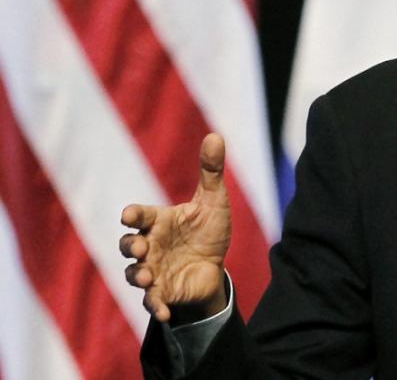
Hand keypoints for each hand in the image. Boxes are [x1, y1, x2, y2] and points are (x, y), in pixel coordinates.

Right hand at [119, 133, 231, 322]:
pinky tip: (164, 312)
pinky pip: (152, 301)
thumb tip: (215, 136)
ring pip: (134, 273)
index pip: (139, 216)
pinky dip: (156, 306)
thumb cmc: (208, 230)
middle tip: (140, 247)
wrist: (215, 265)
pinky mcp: (162, 292)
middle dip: (131, 246)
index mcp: (158, 221)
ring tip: (147, 277)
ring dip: (138, 276)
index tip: (130, 216)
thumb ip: (211, 171)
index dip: (133, 216)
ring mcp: (153, 270)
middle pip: (129, 245)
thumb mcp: (214, 201)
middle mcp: (150, 245)